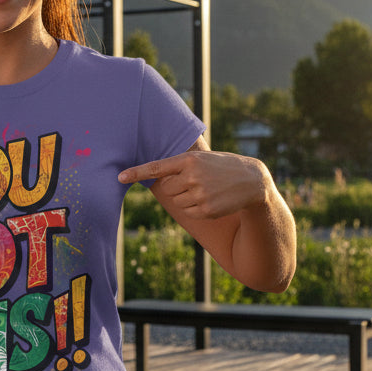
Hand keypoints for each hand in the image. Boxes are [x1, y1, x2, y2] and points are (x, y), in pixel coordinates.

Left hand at [119, 149, 269, 220]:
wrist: (252, 182)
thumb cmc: (223, 167)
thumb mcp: (203, 159)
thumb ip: (181, 165)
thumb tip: (156, 177)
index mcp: (189, 159)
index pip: (156, 167)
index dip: (136, 172)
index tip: (119, 177)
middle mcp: (192, 176)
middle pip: (166, 188)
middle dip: (175, 187)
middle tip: (194, 182)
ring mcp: (199, 194)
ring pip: (176, 201)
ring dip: (185, 198)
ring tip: (205, 189)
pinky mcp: (205, 210)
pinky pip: (188, 212)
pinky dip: (195, 208)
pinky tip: (210, 199)